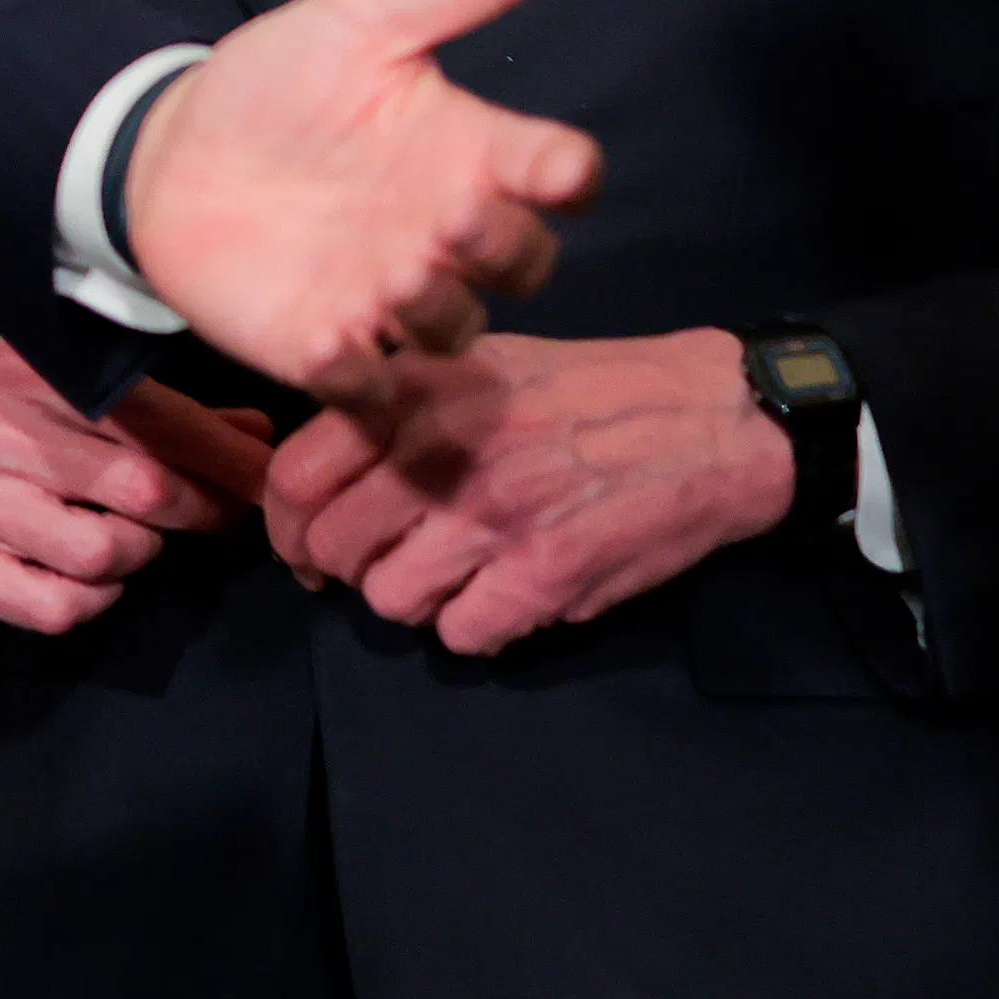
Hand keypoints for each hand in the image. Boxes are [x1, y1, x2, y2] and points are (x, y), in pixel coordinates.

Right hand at [0, 342, 246, 634]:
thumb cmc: (11, 403)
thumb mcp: (77, 382)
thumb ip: (169, 413)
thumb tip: (258, 437)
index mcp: (35, 371)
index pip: (156, 422)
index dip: (227, 462)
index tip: (268, 484)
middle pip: (139, 489)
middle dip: (197, 509)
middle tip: (217, 516)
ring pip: (100, 554)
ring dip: (140, 555)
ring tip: (136, 537)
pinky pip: (54, 606)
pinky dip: (95, 600)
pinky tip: (94, 577)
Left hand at [121, 0, 601, 404]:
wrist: (172, 147)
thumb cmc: (281, 83)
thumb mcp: (365, 19)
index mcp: (469, 151)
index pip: (559, 173)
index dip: (568, 175)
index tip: (555, 165)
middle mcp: (444, 231)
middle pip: (524, 262)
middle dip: (505, 247)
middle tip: (453, 214)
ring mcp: (389, 295)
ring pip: (454, 329)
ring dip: (438, 310)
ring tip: (398, 274)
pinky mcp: (327, 347)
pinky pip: (367, 387)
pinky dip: (360, 378)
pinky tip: (331, 342)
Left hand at [260, 329, 791, 655]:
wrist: (710, 419)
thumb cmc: (586, 390)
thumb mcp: (478, 363)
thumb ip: (397, 406)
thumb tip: (325, 473)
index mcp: (414, 394)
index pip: (295, 476)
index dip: (288, 527)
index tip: (307, 549)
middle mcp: (438, 452)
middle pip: (336, 550)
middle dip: (353, 572)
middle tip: (393, 565)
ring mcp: (488, 516)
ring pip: (391, 601)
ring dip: (420, 601)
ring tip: (461, 575)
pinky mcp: (540, 574)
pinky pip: (462, 635)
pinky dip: (477, 628)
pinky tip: (507, 596)